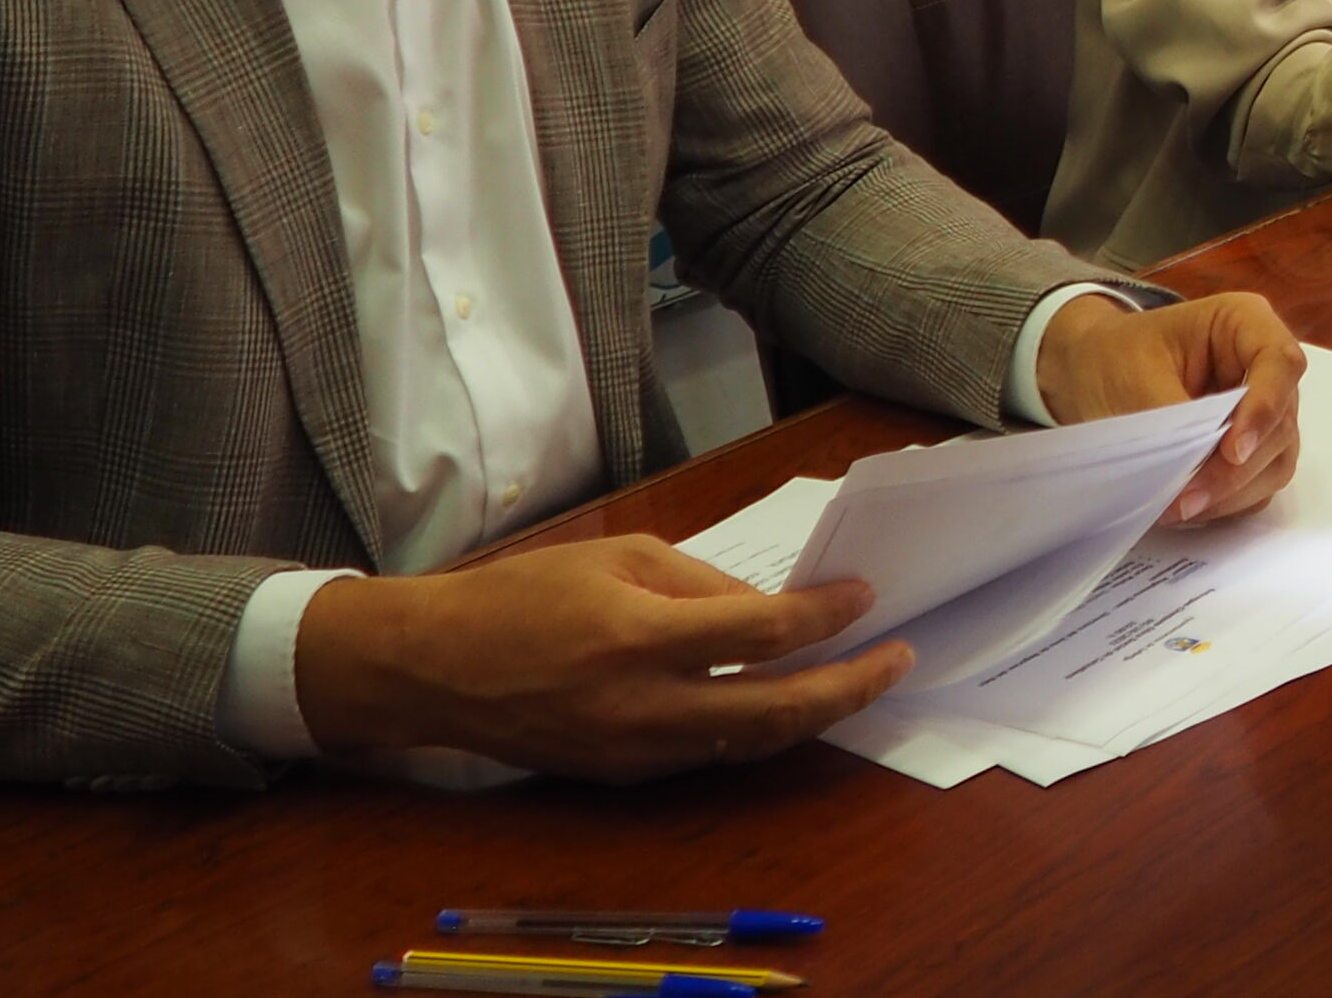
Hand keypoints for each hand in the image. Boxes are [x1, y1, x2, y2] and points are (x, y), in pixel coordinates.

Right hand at [289, 536, 906, 780]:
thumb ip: (704, 584)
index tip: (864, 597)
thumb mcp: (619, 556)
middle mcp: (642, 706)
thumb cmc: (524, 594)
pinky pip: (709, 754)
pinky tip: (788, 702)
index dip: (826, 617)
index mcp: (640, 637)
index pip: (764, 634)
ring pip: (749, 743)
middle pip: (775, 710)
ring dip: (813, 715)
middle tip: (898, 659)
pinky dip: (757, 730)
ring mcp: (633, 752)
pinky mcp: (621, 775)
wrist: (433, 666)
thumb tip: (776, 611)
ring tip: (860, 681)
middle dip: (849, 687)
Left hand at [1034, 291, 1306, 523]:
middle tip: (1186, 499)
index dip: (1265, 409)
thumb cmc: (1113, 357)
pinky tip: (1189, 506)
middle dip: (1236, 469)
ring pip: (1276, 460)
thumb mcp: (1137, 379)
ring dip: (1233, 492)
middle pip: (1281, 423)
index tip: (1232, 451)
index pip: (1281, 363)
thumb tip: (1202, 471)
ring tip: (1180, 507)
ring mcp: (1263, 410)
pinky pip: (1258, 483)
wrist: (1090, 372)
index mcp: (1244, 323)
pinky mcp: (1252, 448)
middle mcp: (1264, 367)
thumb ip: (1178, 421)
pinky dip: (1228, 502)